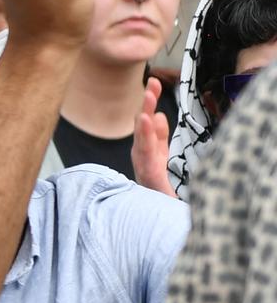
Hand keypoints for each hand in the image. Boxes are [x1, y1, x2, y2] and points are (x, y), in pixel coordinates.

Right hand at [132, 77, 174, 195]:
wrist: (161, 220)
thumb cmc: (160, 189)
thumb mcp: (162, 157)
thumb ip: (158, 137)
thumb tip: (157, 115)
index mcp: (147, 150)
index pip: (147, 122)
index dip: (150, 103)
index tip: (154, 82)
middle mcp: (142, 157)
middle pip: (142, 128)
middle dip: (145, 105)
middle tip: (152, 83)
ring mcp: (144, 167)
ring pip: (142, 140)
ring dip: (143, 120)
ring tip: (148, 102)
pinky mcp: (150, 177)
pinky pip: (147, 155)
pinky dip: (145, 137)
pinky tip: (147, 121)